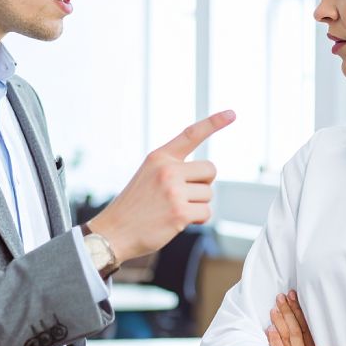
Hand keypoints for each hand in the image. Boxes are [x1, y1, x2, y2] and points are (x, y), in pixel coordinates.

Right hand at [88, 110, 234, 260]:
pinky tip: (179, 221)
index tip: (232, 113)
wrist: (113, 232)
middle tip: (185, 195)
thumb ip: (173, 168)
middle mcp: (167, 170)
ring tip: (174, 210)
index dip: (214, 123)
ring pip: (208, 194)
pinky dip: (198, 219)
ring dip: (198, 204)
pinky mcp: (180, 212)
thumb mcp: (148, 175)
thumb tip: (207, 174)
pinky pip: (206, 212)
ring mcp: (174, 191)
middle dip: (203, 184)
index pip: (191, 134)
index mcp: (159, 157)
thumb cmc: (135, 206)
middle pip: (210, 170)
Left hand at [265, 290, 317, 345]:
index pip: (306, 327)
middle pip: (296, 330)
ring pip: (287, 338)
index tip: (292, 296)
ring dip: (280, 322)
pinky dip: (275, 340)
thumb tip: (300, 319)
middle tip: (280, 297)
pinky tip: (270, 329)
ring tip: (274, 309)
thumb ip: (309, 343)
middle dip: (288, 312)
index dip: (298, 310)